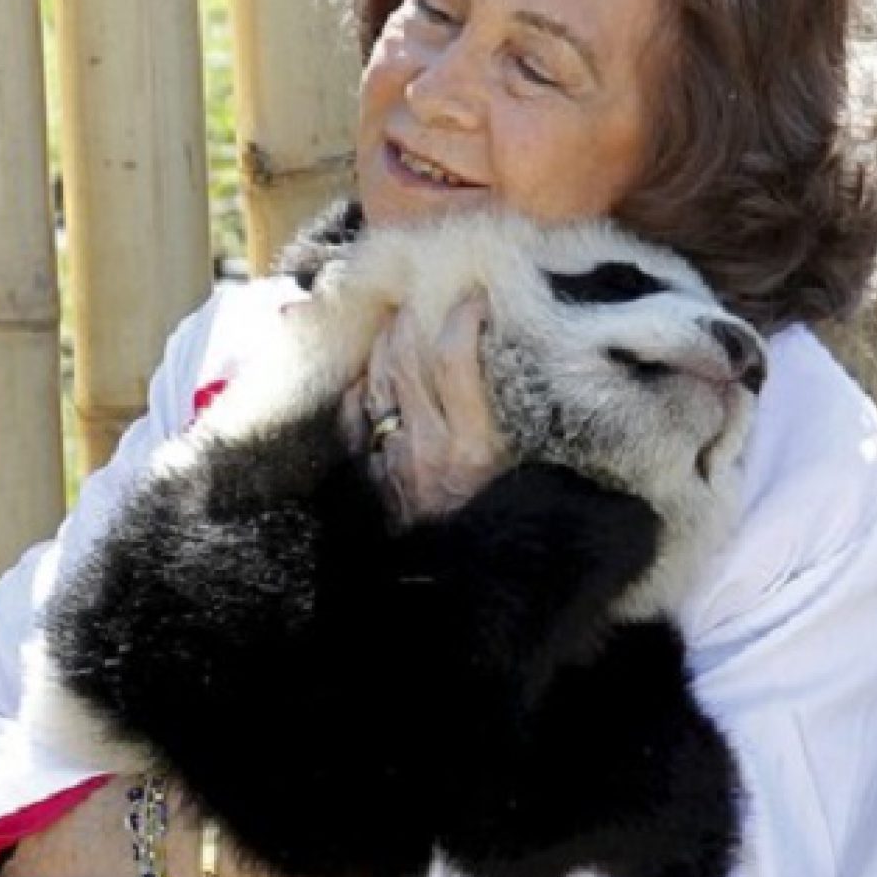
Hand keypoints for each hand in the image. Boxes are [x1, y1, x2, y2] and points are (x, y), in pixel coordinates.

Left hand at [342, 295, 508, 523]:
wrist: (460, 581)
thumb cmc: (504, 520)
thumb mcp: (524, 467)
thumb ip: (516, 418)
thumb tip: (517, 356)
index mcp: (474, 445)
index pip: (455, 359)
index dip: (461, 317)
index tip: (474, 297)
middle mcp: (427, 446)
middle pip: (406, 359)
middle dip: (413, 317)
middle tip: (426, 295)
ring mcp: (392, 460)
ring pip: (377, 380)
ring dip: (385, 342)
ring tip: (399, 320)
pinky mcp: (370, 475)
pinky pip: (353, 417)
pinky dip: (360, 387)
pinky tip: (371, 371)